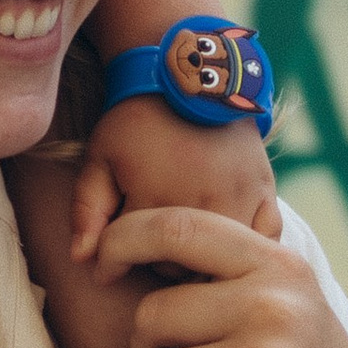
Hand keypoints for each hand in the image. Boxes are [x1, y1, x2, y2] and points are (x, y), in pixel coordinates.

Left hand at [71, 92, 276, 266]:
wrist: (188, 77)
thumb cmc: (136, 120)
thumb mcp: (99, 159)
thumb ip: (87, 212)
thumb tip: (82, 261)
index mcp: (159, 202)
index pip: (141, 263)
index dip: (126, 258)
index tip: (118, 246)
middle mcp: (204, 206)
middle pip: (184, 271)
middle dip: (164, 262)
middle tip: (154, 238)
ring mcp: (241, 199)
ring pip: (225, 261)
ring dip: (204, 260)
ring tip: (186, 239)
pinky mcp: (265, 189)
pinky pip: (265, 240)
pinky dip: (246, 249)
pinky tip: (227, 242)